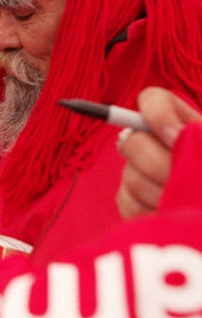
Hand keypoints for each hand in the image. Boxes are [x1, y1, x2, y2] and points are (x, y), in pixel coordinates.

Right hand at [116, 87, 201, 217]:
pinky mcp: (129, 198)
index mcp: (179, 122)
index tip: (176, 138)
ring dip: (162, 196)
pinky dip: (150, 214)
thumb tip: (178, 138)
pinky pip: (127, 203)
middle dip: (161, 166)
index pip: (152, 99)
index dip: (157, 115)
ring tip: (188, 206)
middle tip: (188, 184)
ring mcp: (136, 170)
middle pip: (134, 143)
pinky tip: (173, 217)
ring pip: (132, 178)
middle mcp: (150, 141)